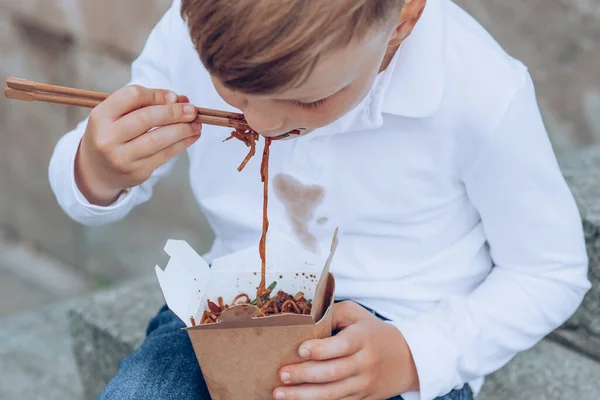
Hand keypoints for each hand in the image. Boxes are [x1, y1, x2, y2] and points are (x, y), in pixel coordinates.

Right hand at [75, 85, 200, 204]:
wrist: (97, 171)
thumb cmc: (113, 135)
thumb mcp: (115, 115)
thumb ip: (144, 104)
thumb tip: (180, 99)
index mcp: (100, 116)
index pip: (132, 96)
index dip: (157, 94)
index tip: (175, 96)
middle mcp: (108, 137)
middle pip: (146, 118)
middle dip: (174, 112)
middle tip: (193, 110)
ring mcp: (122, 157)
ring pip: (158, 139)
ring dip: (183, 130)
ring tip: (197, 124)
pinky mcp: (137, 172)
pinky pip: (165, 155)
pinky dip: (182, 144)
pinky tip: (192, 136)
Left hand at [274, 301, 418, 399]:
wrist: (406, 359)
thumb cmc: (372, 331)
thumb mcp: (357, 314)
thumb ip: (332, 313)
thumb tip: (304, 317)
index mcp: (363, 339)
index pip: (341, 346)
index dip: (321, 349)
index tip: (301, 349)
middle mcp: (364, 363)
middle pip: (332, 373)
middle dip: (304, 375)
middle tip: (281, 374)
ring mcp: (363, 384)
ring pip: (332, 394)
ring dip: (303, 396)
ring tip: (279, 393)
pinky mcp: (362, 399)